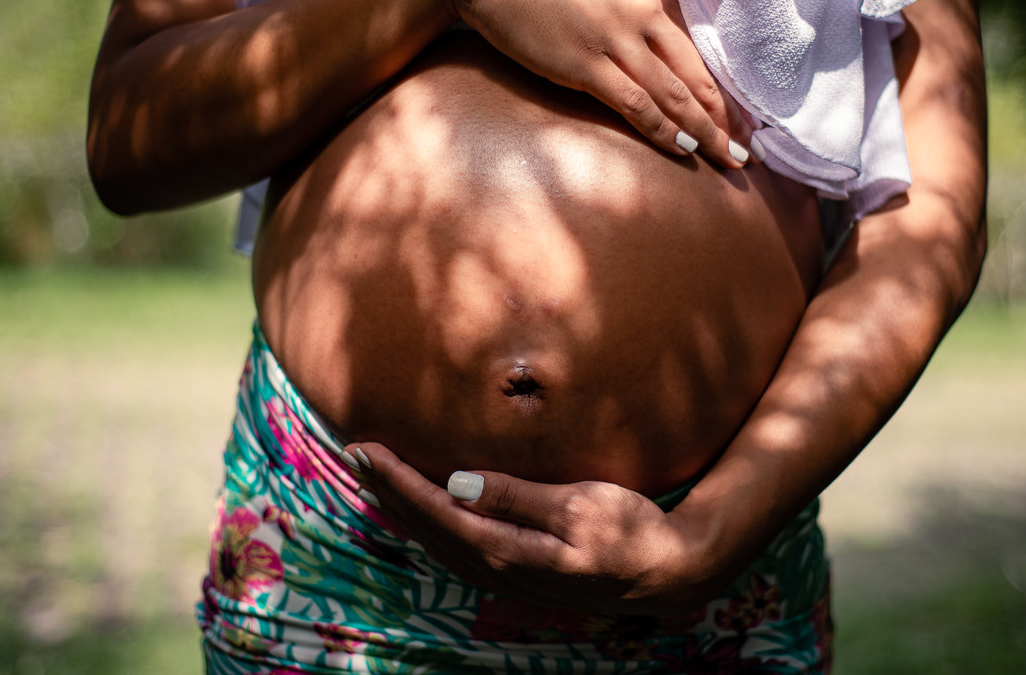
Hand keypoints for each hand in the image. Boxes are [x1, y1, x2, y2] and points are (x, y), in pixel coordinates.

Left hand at [343, 442, 726, 614]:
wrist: (672, 572)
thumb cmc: (632, 530)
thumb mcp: (579, 506)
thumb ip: (515, 496)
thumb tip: (456, 482)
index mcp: (507, 549)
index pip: (436, 509)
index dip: (396, 480)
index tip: (364, 449)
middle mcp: (498, 568)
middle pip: (427, 527)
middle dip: (387, 491)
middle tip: (354, 453)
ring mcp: (508, 576)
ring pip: (438, 541)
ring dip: (404, 510)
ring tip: (376, 479)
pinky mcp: (520, 574)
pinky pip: (458, 549)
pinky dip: (431, 526)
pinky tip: (425, 513)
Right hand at [448, 0, 755, 168]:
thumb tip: (652, 22)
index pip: (699, 47)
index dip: (723, 88)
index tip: (741, 118)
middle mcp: (641, 13)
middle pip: (696, 75)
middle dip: (725, 119)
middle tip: (747, 151)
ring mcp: (615, 39)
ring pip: (674, 94)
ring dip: (704, 132)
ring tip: (726, 160)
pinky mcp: (586, 64)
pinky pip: (636, 103)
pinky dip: (662, 129)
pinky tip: (681, 148)